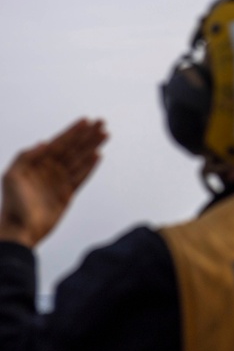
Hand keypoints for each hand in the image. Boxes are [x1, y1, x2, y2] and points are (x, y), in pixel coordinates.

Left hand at [0, 118, 107, 247]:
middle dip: (87, 135)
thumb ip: (25, 157)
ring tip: (105, 135)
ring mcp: (60, 181)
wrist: (20, 230)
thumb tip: (44, 142)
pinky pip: (82, 176)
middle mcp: (50, 169)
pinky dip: (90, 166)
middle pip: (73, 148)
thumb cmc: (12, 204)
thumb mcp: (11, 176)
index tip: (86, 121)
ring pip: (80, 159)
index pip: (59, 143)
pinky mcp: (68, 193)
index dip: (72, 131)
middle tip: (101, 123)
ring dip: (93, 146)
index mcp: (37, 163)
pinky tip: (98, 155)